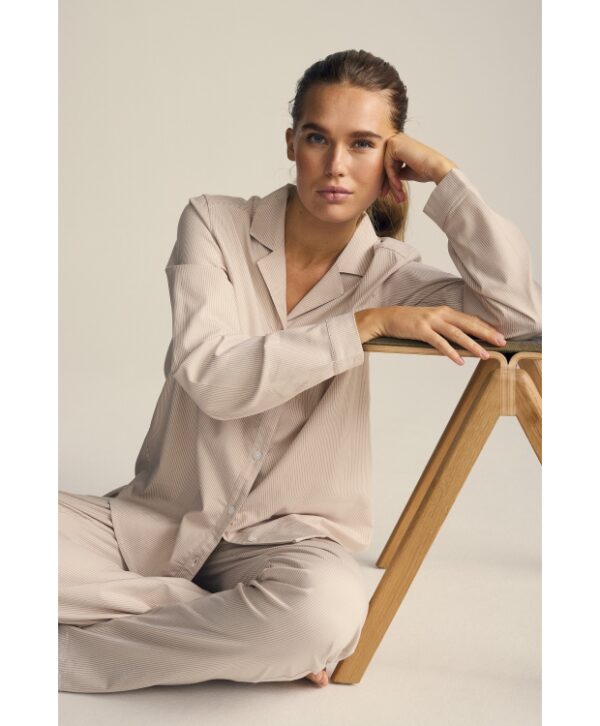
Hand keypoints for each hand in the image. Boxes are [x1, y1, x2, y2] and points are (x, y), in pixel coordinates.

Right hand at [376, 305, 506, 364]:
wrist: (386, 318)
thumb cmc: (408, 322)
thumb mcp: (430, 321)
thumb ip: (445, 327)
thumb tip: (461, 340)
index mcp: (445, 311)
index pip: (470, 319)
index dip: (486, 327)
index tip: (499, 336)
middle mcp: (440, 314)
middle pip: (468, 324)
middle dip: (486, 334)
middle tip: (501, 342)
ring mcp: (431, 321)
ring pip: (457, 333)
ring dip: (472, 345)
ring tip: (484, 355)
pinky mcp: (421, 330)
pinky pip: (439, 342)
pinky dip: (451, 352)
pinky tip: (459, 360)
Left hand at [379, 132, 457, 202]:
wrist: (437, 168)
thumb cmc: (427, 170)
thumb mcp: (407, 172)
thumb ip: (396, 172)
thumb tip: (387, 178)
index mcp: (401, 144)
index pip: (389, 164)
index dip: (388, 180)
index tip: (386, 193)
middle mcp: (397, 139)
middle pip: (386, 165)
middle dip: (387, 183)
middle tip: (387, 197)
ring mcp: (395, 140)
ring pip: (386, 167)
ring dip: (392, 183)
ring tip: (398, 195)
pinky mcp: (394, 144)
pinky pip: (388, 165)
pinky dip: (392, 178)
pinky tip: (399, 187)